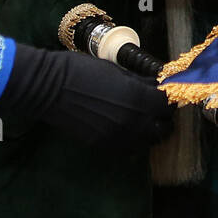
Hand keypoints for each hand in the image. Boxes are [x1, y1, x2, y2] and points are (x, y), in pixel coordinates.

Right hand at [0, 44, 172, 148]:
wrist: (49, 88)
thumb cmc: (81, 70)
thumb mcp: (116, 70)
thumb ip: (140, 82)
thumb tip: (157, 85)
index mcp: (138, 99)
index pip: (168, 106)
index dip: (168, 98)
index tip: (164, 93)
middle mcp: (133, 123)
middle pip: (163, 129)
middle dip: (162, 117)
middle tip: (155, 106)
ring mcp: (118, 138)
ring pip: (148, 142)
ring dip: (149, 130)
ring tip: (141, 117)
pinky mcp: (104, 146)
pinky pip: (129, 147)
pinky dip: (132, 139)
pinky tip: (124, 125)